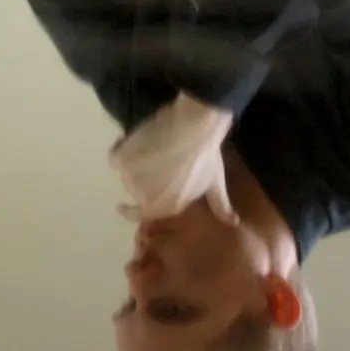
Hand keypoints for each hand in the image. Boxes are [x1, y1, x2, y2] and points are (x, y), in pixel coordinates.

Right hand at [109, 93, 237, 224]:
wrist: (193, 127)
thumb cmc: (206, 159)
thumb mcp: (215, 183)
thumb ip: (220, 206)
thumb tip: (233, 222)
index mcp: (165, 207)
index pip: (140, 215)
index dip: (129, 211)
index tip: (121, 207)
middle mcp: (144, 197)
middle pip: (137, 189)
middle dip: (144, 179)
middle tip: (157, 161)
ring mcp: (131, 178)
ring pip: (127, 172)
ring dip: (134, 163)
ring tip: (150, 147)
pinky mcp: (122, 158)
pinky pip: (116, 156)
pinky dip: (122, 150)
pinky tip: (133, 141)